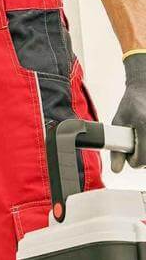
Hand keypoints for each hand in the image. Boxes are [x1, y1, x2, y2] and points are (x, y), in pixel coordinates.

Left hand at [110, 53, 145, 171]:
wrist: (145, 88)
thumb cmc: (130, 105)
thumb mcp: (118, 122)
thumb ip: (116, 149)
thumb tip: (116, 170)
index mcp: (144, 125)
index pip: (142, 160)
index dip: (133, 161)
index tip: (129, 153)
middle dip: (142, 157)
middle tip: (136, 144)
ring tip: (141, 138)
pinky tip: (143, 135)